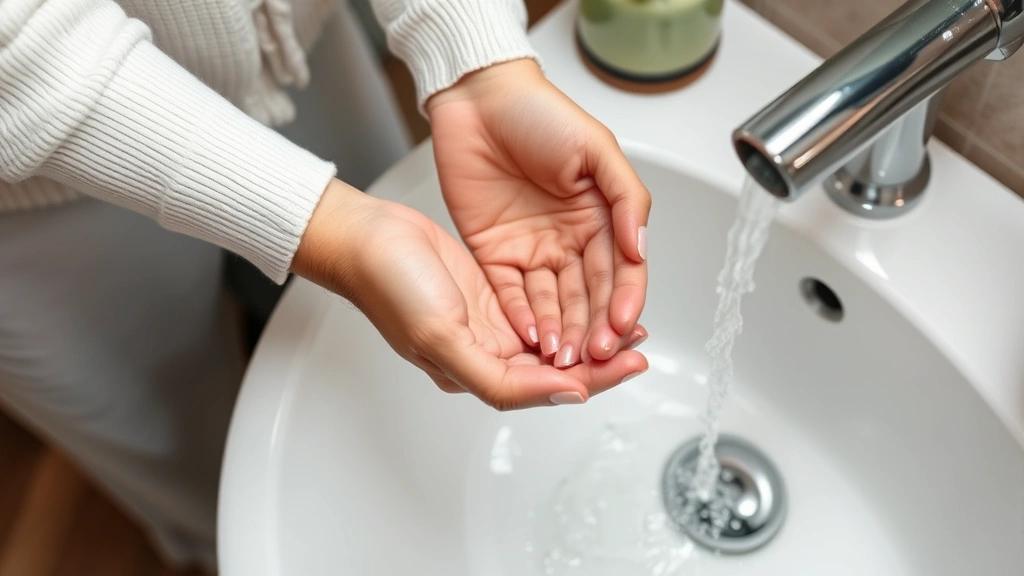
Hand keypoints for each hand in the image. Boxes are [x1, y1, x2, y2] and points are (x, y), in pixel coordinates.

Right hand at [292, 179, 647, 409]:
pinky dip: (568, 304)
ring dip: (589, 332)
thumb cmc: (390, 287)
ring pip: (553, 337)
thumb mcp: (444, 339)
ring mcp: (491, 320)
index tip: (632, 363)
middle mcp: (489, 351)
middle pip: (558, 367)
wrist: (366, 237)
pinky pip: (539, 304)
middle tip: (641, 343)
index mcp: (478, 372)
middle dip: (601, 358)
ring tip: (627, 323)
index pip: (549, 387)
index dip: (595, 379)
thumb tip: (565, 395)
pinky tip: (590, 297)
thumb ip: (502, 379)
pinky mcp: (491, 290)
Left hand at [427, 59, 650, 368]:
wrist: (478, 98)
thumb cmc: (539, 113)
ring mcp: (532, 252)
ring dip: (561, 333)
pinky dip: (523, 319)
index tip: (623, 326)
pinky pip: (511, 296)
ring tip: (564, 359)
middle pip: (588, 297)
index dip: (624, 302)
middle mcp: (569, 242)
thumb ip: (627, 199)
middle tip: (594, 357)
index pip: (620, 272)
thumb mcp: (597, 149)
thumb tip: (640, 249)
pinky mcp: (494, 256)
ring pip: (553, 305)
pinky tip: (532, 339)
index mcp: (600, 219)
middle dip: (593, 329)